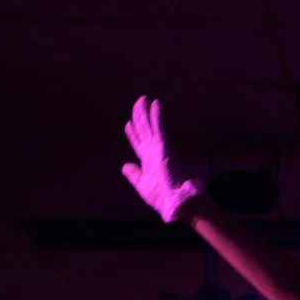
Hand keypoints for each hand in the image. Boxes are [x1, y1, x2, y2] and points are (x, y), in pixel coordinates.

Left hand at [121, 96, 200, 222]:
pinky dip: (156, 116)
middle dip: (139, 116)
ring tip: (143, 98)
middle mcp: (151, 151)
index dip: (132, 133)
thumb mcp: (141, 185)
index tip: (128, 123)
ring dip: (145, 111)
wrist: (174, 201)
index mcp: (146, 161)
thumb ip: (133, 174)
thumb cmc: (160, 197)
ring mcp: (157, 148)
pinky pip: (158, 128)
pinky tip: (155, 104)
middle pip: (143, 129)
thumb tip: (125, 166)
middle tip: (138, 102)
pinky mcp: (163, 146)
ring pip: (149, 125)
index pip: (138, 142)